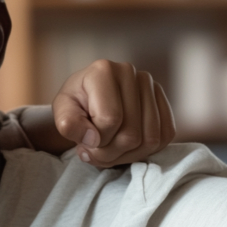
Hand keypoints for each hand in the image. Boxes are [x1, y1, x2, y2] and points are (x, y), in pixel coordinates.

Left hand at [53, 60, 174, 167]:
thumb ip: (68, 124)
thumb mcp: (62, 112)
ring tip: (108, 150)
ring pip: (150, 140)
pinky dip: (145, 151)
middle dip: (109, 153)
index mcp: (103, 71)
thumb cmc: (75, 104)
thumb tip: (92, 139)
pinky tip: (125, 148)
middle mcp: (131, 73)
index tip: (84, 142)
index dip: (96, 142)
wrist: (89, 97)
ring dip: (126, 156)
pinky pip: (165, 137)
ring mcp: (151, 86)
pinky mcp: (163, 101)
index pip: (110, 119)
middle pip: (131, 134)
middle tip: (94, 151)